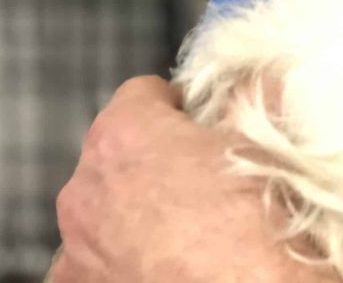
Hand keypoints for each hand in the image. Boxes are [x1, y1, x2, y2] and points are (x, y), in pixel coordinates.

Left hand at [52, 76, 333, 282]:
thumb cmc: (256, 229)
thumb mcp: (268, 142)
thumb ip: (251, 95)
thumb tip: (252, 79)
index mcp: (122, 136)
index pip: (142, 94)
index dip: (183, 107)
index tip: (210, 126)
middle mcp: (83, 191)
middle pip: (118, 155)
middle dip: (157, 163)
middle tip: (208, 183)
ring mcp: (74, 253)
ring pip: (104, 213)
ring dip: (135, 216)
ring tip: (189, 235)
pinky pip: (94, 266)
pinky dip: (120, 264)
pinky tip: (162, 268)